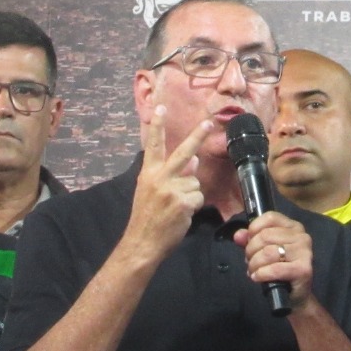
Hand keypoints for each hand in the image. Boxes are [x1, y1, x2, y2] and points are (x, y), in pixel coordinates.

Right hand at [123, 106, 211, 262]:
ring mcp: (172, 189)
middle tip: (208, 122)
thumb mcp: (152, 192)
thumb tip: (193, 160)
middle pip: (183, 153)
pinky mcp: (183, 202)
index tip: (161, 108)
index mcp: (148, 173)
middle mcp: (160, 177)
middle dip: (197, 136)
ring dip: (191, 194)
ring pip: (195, 182)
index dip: (157, 126)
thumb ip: (171, 175)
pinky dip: (193, 206)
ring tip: (176, 207)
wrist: (142, 243)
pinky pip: (198, 197)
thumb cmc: (146, 218)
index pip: (153, 145)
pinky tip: (181, 215)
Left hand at [235, 211, 313, 309]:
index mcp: (294, 227)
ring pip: (268, 252)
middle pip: (265, 235)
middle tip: (250, 262)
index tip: (249, 242)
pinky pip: (274, 269)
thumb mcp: (263, 251)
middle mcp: (302, 236)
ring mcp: (304, 252)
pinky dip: (261, 274)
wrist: (296, 295)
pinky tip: (258, 277)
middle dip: (251, 251)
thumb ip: (250, 240)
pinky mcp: (303, 269)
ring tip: (253, 271)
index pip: (270, 217)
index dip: (254, 229)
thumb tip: (238, 235)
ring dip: (254, 264)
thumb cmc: (280, 270)